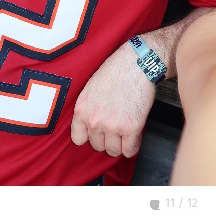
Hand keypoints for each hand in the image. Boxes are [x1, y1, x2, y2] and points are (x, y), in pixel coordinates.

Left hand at [70, 41, 156, 157]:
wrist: (137, 63)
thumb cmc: (116, 71)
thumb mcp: (90, 89)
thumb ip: (88, 109)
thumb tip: (91, 125)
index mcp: (81, 110)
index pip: (78, 140)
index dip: (90, 137)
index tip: (97, 133)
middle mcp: (94, 120)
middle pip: (97, 146)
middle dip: (107, 139)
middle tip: (115, 129)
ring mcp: (112, 126)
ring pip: (113, 151)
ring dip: (120, 144)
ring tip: (125, 133)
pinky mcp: (131, 128)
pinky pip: (129, 151)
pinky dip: (132, 147)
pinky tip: (134, 136)